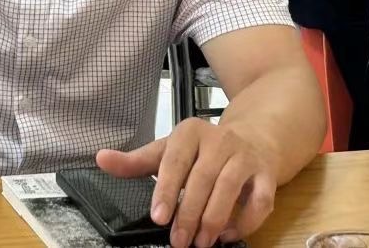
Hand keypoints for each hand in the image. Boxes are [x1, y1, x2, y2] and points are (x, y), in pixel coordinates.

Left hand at [96, 118, 277, 247]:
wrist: (253, 137)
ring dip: (214, 219)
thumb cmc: (203, 149)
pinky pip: (260, 200)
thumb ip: (136, 161)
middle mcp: (219, 140)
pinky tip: (229, 234)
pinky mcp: (267, 174)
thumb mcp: (168, 150)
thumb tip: (101, 159)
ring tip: (202, 242)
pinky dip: (245, 221)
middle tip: (178, 240)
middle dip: (189, 213)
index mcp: (190, 132)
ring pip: (229, 188)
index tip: (158, 217)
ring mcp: (245, 156)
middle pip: (202, 178)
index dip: (166, 190)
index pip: (174, 160)